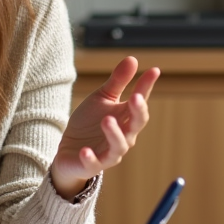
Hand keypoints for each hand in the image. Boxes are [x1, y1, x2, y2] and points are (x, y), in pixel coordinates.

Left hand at [51, 57, 159, 198]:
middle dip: (138, 111)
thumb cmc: (90, 123)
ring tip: (107, 120)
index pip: (139, 102)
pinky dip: (90, 157)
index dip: (146, 87)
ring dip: (115, 134)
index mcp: (126, 118)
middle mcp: (123, 136)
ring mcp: (108, 152)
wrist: (70, 151)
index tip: (154, 70)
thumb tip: (133, 58)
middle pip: (136, 125)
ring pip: (118, 146)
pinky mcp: (92, 165)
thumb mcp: (102, 98)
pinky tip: (85, 150)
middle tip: (136, 97)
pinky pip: (94, 163)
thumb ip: (117, 81)